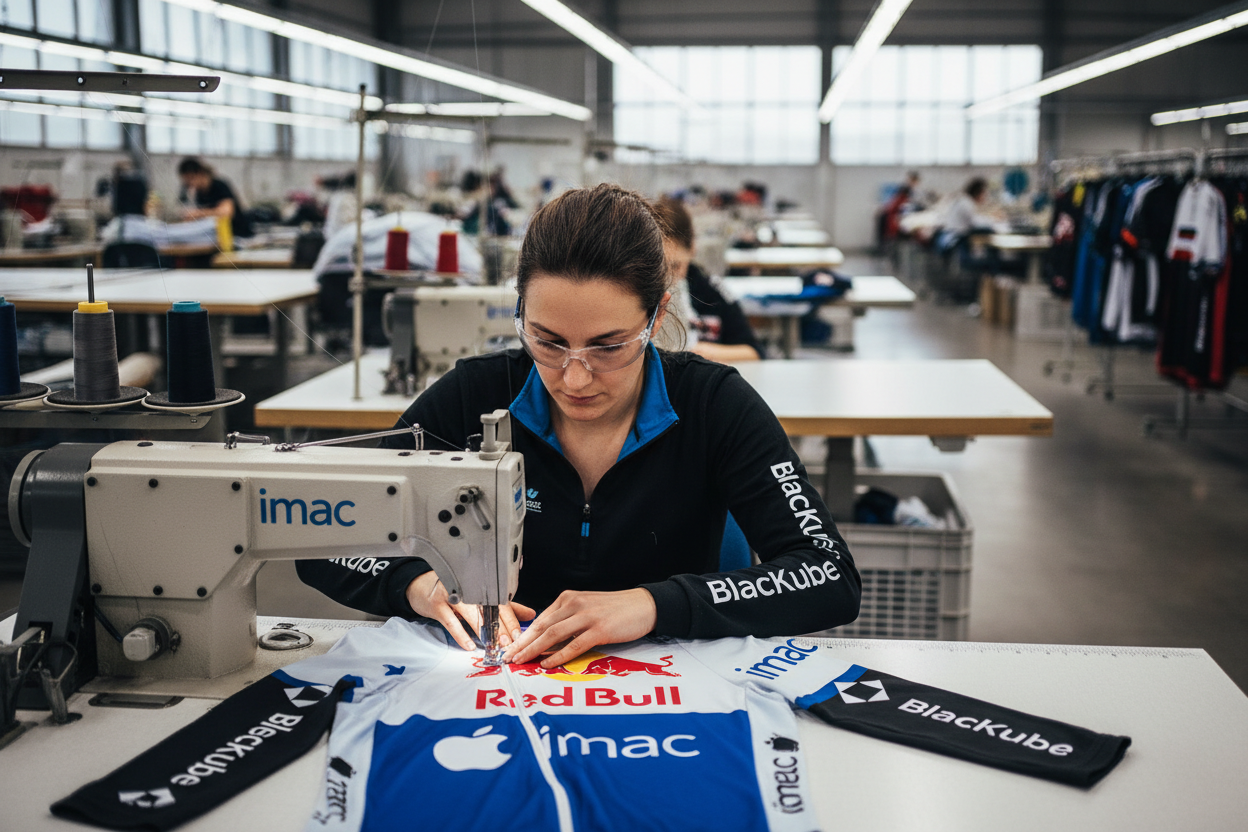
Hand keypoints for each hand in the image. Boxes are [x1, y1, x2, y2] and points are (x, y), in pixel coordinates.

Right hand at [405, 571, 534, 651]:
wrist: (422, 586)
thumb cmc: (455, 592)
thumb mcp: (482, 597)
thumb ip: (507, 607)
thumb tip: (531, 615)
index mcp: (482, 585)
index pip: (502, 603)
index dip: (512, 620)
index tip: (520, 636)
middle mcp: (469, 587)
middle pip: (489, 608)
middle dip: (501, 628)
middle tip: (510, 644)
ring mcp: (452, 594)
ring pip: (472, 614)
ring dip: (484, 632)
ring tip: (492, 646)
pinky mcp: (437, 604)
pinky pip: (451, 621)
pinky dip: (461, 635)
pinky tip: (469, 646)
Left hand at [504, 588, 656, 668]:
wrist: (643, 605)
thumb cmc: (615, 609)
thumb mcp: (586, 608)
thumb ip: (567, 619)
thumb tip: (545, 639)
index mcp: (569, 598)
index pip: (540, 619)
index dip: (523, 635)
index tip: (511, 647)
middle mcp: (575, 603)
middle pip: (542, 626)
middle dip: (522, 643)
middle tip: (508, 657)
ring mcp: (587, 616)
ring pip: (553, 635)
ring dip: (534, 650)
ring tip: (521, 661)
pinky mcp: (600, 629)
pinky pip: (574, 645)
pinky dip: (558, 656)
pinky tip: (547, 664)